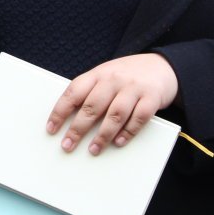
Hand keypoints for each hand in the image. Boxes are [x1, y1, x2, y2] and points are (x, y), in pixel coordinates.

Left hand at [46, 53, 177, 155]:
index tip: (51, 129)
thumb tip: (68, 120)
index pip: (74, 92)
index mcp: (97, 74)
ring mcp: (133, 88)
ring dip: (102, 135)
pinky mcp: (152, 97)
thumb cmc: (127, 76)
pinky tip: (118, 142)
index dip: (60, 111)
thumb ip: (90, 92)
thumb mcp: (106, 76)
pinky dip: (128, 132)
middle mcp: (114, 79)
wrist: (162, 65)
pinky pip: (139, 117)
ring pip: (115, 114)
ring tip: (93, 149)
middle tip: (67, 145)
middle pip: (92, 106)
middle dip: (77, 128)